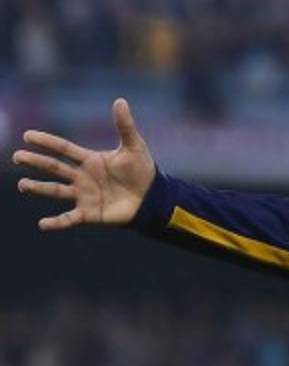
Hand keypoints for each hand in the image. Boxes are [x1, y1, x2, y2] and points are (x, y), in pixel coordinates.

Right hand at [12, 98, 155, 229]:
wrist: (153, 198)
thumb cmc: (143, 171)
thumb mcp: (134, 147)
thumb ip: (124, 126)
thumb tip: (120, 100)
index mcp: (90, 160)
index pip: (63, 148)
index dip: (46, 141)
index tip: (28, 135)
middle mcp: (82, 177)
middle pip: (54, 167)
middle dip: (35, 161)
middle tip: (17, 157)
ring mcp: (84, 195)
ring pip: (56, 190)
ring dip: (38, 188)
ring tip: (23, 185)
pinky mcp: (89, 213)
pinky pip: (69, 218)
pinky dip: (56, 222)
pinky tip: (42, 224)